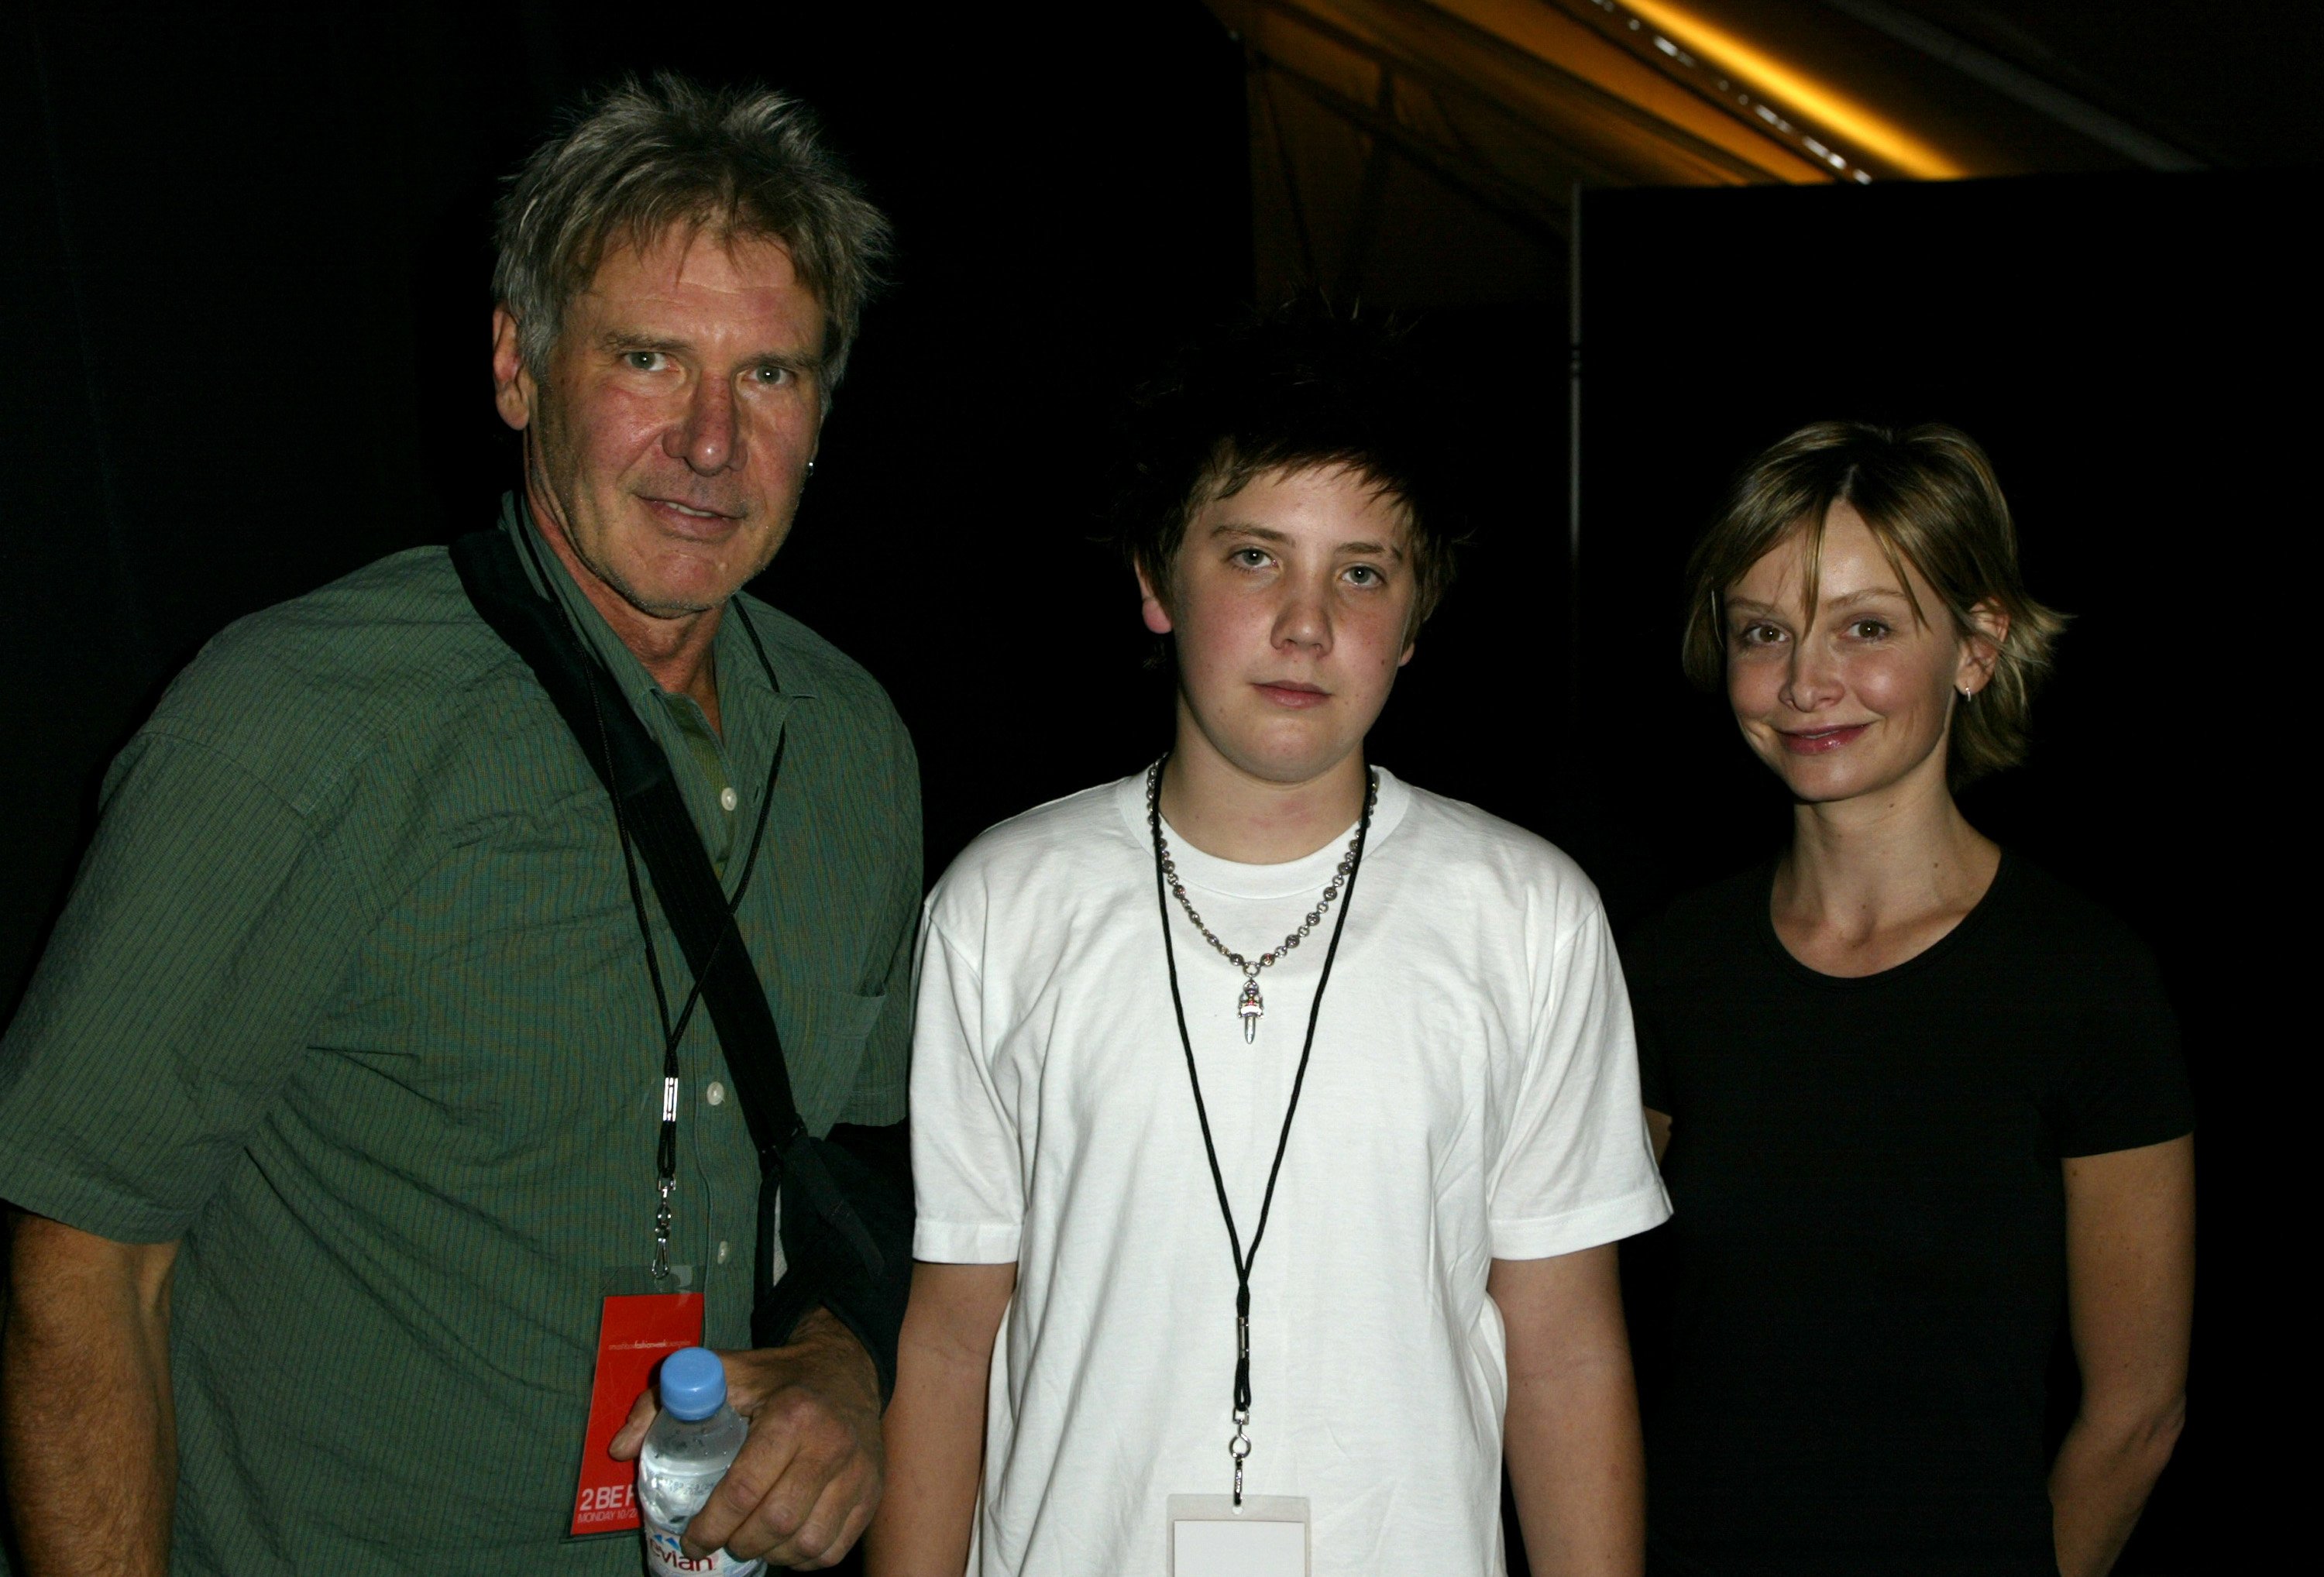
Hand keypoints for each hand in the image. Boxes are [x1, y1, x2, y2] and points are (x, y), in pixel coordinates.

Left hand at [611, 1309, 883, 1569]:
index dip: (710, 1526)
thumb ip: (662, 1403)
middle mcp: (832, 1445)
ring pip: (807, 1543)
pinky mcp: (872, 1492)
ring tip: (750, 1542)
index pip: (744, 1489)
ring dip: (770, 1555)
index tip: (692, 1538)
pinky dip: (802, 1559)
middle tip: (719, 1540)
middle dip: (737, 1543)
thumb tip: (620, 1449)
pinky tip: (783, 1543)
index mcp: (792, 1415)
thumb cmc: (776, 1377)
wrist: (847, 1367)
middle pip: (776, 1524)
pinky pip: (833, 1548)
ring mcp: (858, 1472)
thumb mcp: (721, 1374)